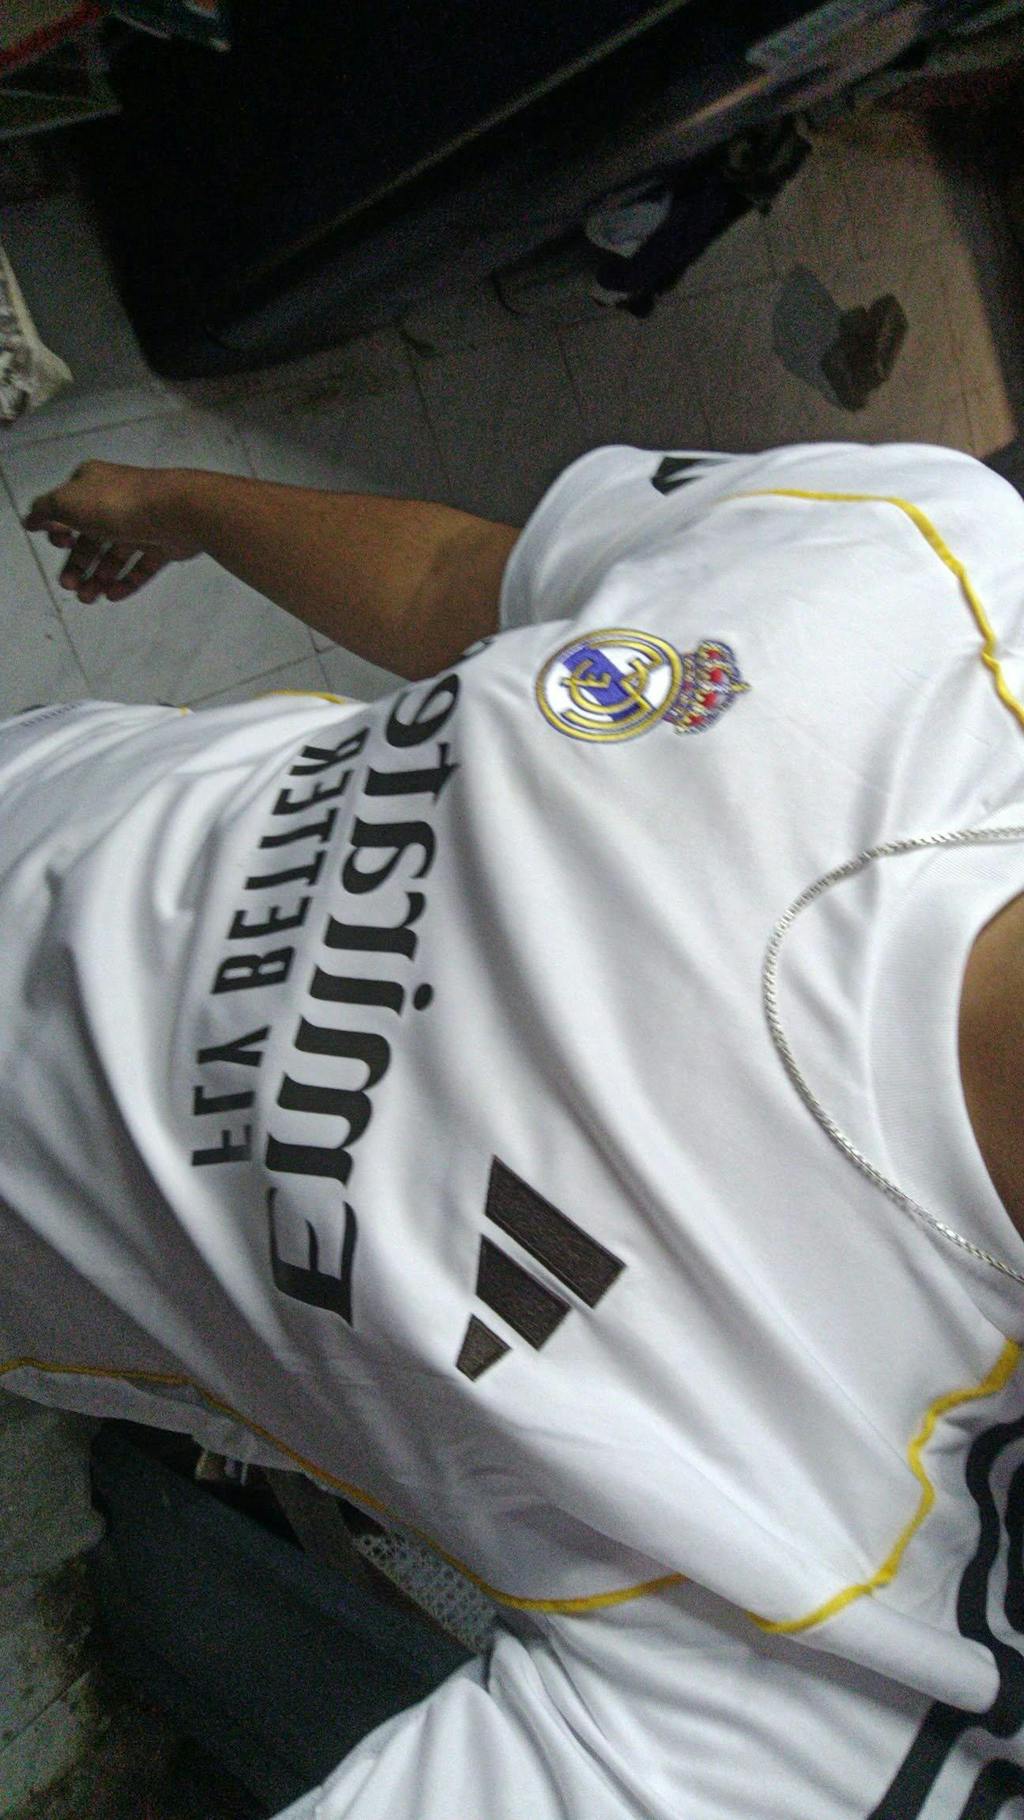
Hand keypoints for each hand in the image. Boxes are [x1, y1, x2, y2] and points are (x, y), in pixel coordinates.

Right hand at [23, 460, 199, 602]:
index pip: (70, 509)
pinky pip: (142, 565)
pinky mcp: (165, 544)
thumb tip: (30, 519)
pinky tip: (112, 596)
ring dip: (98, 577)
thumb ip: (45, 511)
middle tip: (69, 587)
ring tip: (88, 598)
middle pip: (92, 537)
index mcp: (93, 484)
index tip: (59, 546)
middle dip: (78, 564)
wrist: (174, 511)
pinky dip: (126, 581)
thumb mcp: (67, 502)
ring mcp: (143, 523)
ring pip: (116, 554)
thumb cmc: (114, 504)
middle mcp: (117, 501)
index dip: (61, 531)